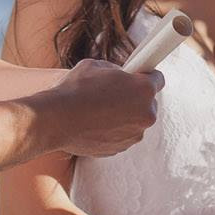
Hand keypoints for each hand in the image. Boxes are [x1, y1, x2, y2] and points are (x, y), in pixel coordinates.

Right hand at [40, 60, 161, 157]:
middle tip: (113, 93)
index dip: (145, 76)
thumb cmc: (75, 90)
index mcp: (144, 90)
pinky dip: (113, 130)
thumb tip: (120, 76)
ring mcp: (134, 134)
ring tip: (99, 110)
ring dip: (123, 116)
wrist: (56, 120)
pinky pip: (122, 135)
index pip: (158, 79)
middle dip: (134, 98)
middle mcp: (146, 114)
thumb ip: (116, 71)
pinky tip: (95, 123)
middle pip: (148, 103)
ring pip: (134, 121)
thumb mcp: (97, 66)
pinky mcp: (121, 148)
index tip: (137, 77)